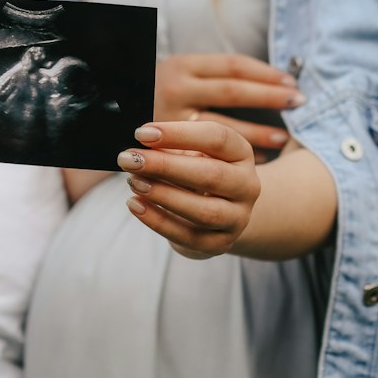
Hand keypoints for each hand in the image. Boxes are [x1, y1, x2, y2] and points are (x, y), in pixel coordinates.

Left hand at [118, 120, 259, 259]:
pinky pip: (188, 237)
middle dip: (165, 166)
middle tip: (130, 159)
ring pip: (204, 211)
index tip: (142, 133)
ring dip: (163, 195)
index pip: (217, 137)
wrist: (220, 210)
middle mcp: (247, 185)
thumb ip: (171, 145)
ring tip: (133, 182)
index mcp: (241, 153)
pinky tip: (136, 205)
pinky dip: (158, 221)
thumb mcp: (191, 150)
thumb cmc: (198, 169)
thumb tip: (142, 139)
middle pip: (211, 174)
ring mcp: (237, 217)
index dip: (179, 134)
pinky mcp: (220, 243)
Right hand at [154, 54, 303, 161]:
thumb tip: (263, 77)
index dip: (264, 71)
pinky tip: (256, 159)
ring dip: (258, 131)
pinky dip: (235, 156)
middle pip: (234, 90)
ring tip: (283, 137)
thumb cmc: (149, 95)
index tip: (290, 79)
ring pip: (224, 126)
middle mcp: (177, 87)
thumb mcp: (174, 77)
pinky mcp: (165, 148)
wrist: (102, 116)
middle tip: (298, 99)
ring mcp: (170, 117)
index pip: (232, 65)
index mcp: (181, 65)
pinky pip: (207, 155)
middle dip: (269, 95)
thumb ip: (205, 78)